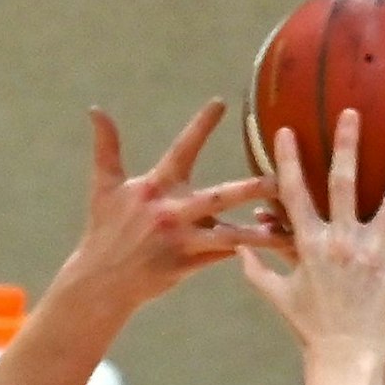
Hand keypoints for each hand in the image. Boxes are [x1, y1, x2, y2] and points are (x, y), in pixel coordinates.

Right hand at [59, 100, 283, 306]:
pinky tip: (273, 247)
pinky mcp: (186, 266)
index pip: (180, 150)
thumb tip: (95, 109)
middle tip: (280, 178)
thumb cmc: (104, 230)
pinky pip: (223, 256)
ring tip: (289, 226)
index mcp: (154, 188)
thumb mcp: (103, 188)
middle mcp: (170, 213)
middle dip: (250, 188)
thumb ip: (106, 147)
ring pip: (229, 235)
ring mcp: (180, 241)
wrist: (100, 281)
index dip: (199, 126)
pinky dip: (247, 251)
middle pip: (218, 197)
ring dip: (259, 231)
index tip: (220, 103)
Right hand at [238, 110, 384, 359]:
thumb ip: (257, 271)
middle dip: (346, 146)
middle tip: (351, 114)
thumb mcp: (278, 297)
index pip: (294, 194)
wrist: (343, 358)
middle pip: (342, 183)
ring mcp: (372, 254)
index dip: (288, 161)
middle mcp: (340, 242)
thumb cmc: (310, 329)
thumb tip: (238, 250)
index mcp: (308, 244)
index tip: (286, 131)